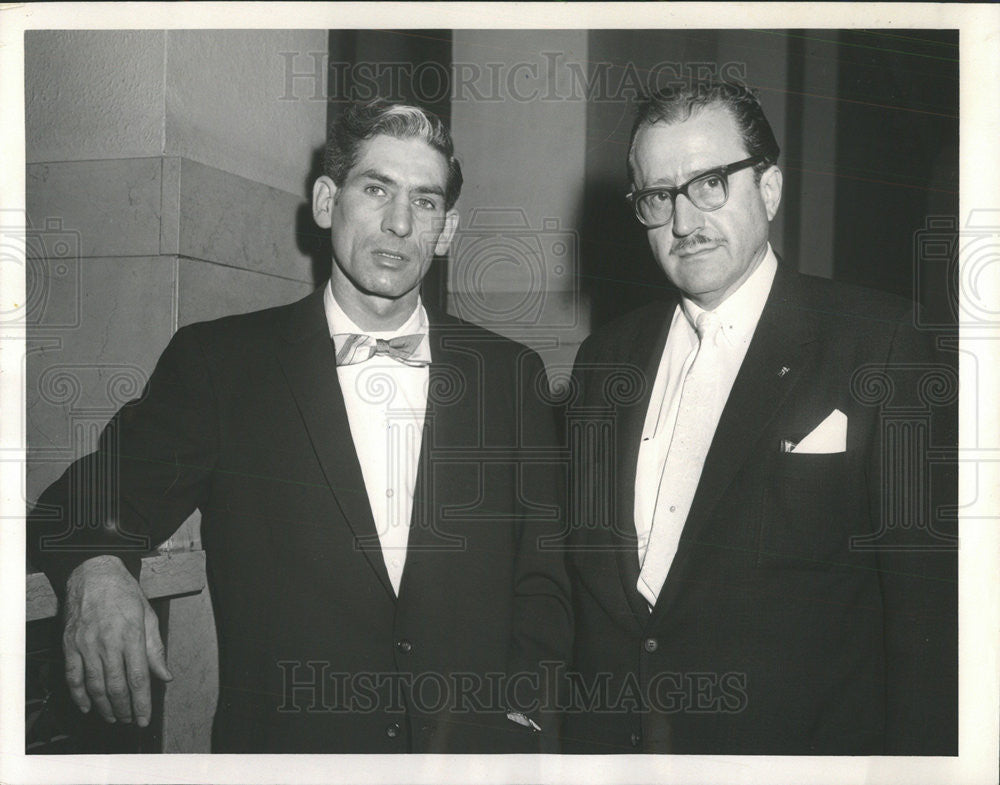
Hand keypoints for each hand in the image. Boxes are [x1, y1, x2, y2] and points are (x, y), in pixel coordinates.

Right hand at [62, 555, 172, 726]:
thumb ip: (155, 649)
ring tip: (114, 717)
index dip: (142, 702)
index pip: (138, 677)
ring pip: (95, 685)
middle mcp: (108, 642)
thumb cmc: (124, 593)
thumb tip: (166, 675)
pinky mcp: (70, 645)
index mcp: (131, 634)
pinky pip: (73, 676)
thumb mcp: (148, 615)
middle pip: (116, 686)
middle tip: (130, 720)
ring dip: (104, 706)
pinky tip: (88, 706)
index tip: (145, 718)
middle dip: (124, 708)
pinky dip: (79, 695)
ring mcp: (86, 644)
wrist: (93, 574)